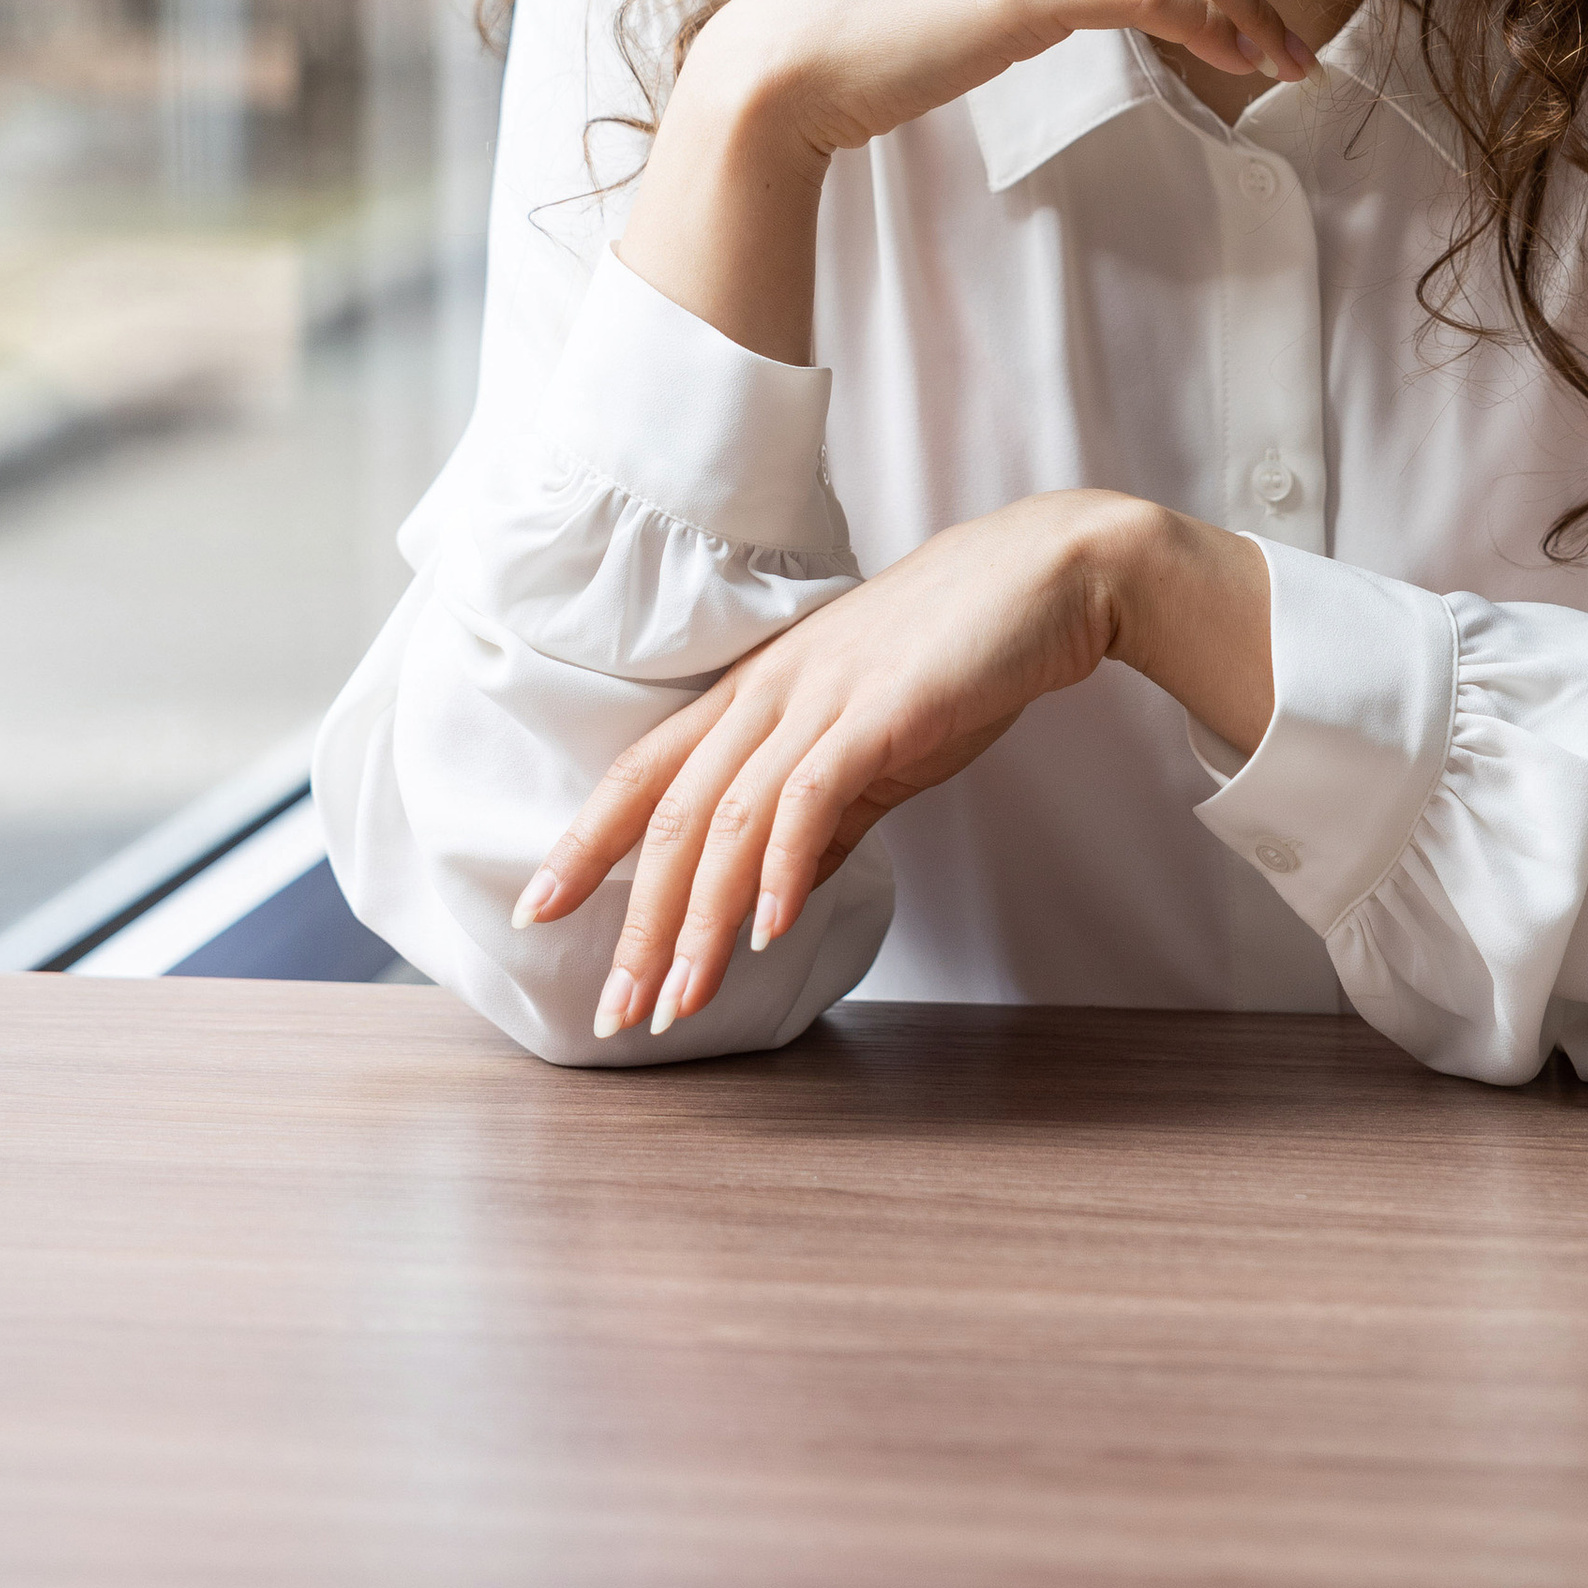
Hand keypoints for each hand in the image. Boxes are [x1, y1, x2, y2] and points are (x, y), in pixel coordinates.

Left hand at [512, 491, 1275, 1039]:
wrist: (1048, 576)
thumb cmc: (959, 654)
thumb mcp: (873, 742)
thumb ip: (825, 815)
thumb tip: (777, 894)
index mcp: (756, 692)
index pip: (645, 773)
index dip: (587, 841)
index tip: (538, 912)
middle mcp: (771, 691)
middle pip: (674, 814)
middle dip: (638, 921)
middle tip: (613, 1010)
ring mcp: (823, 696)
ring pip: (731, 818)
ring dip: (701, 921)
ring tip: (681, 1002)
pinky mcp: (882, 709)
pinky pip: (813, 796)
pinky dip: (785, 867)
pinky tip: (772, 932)